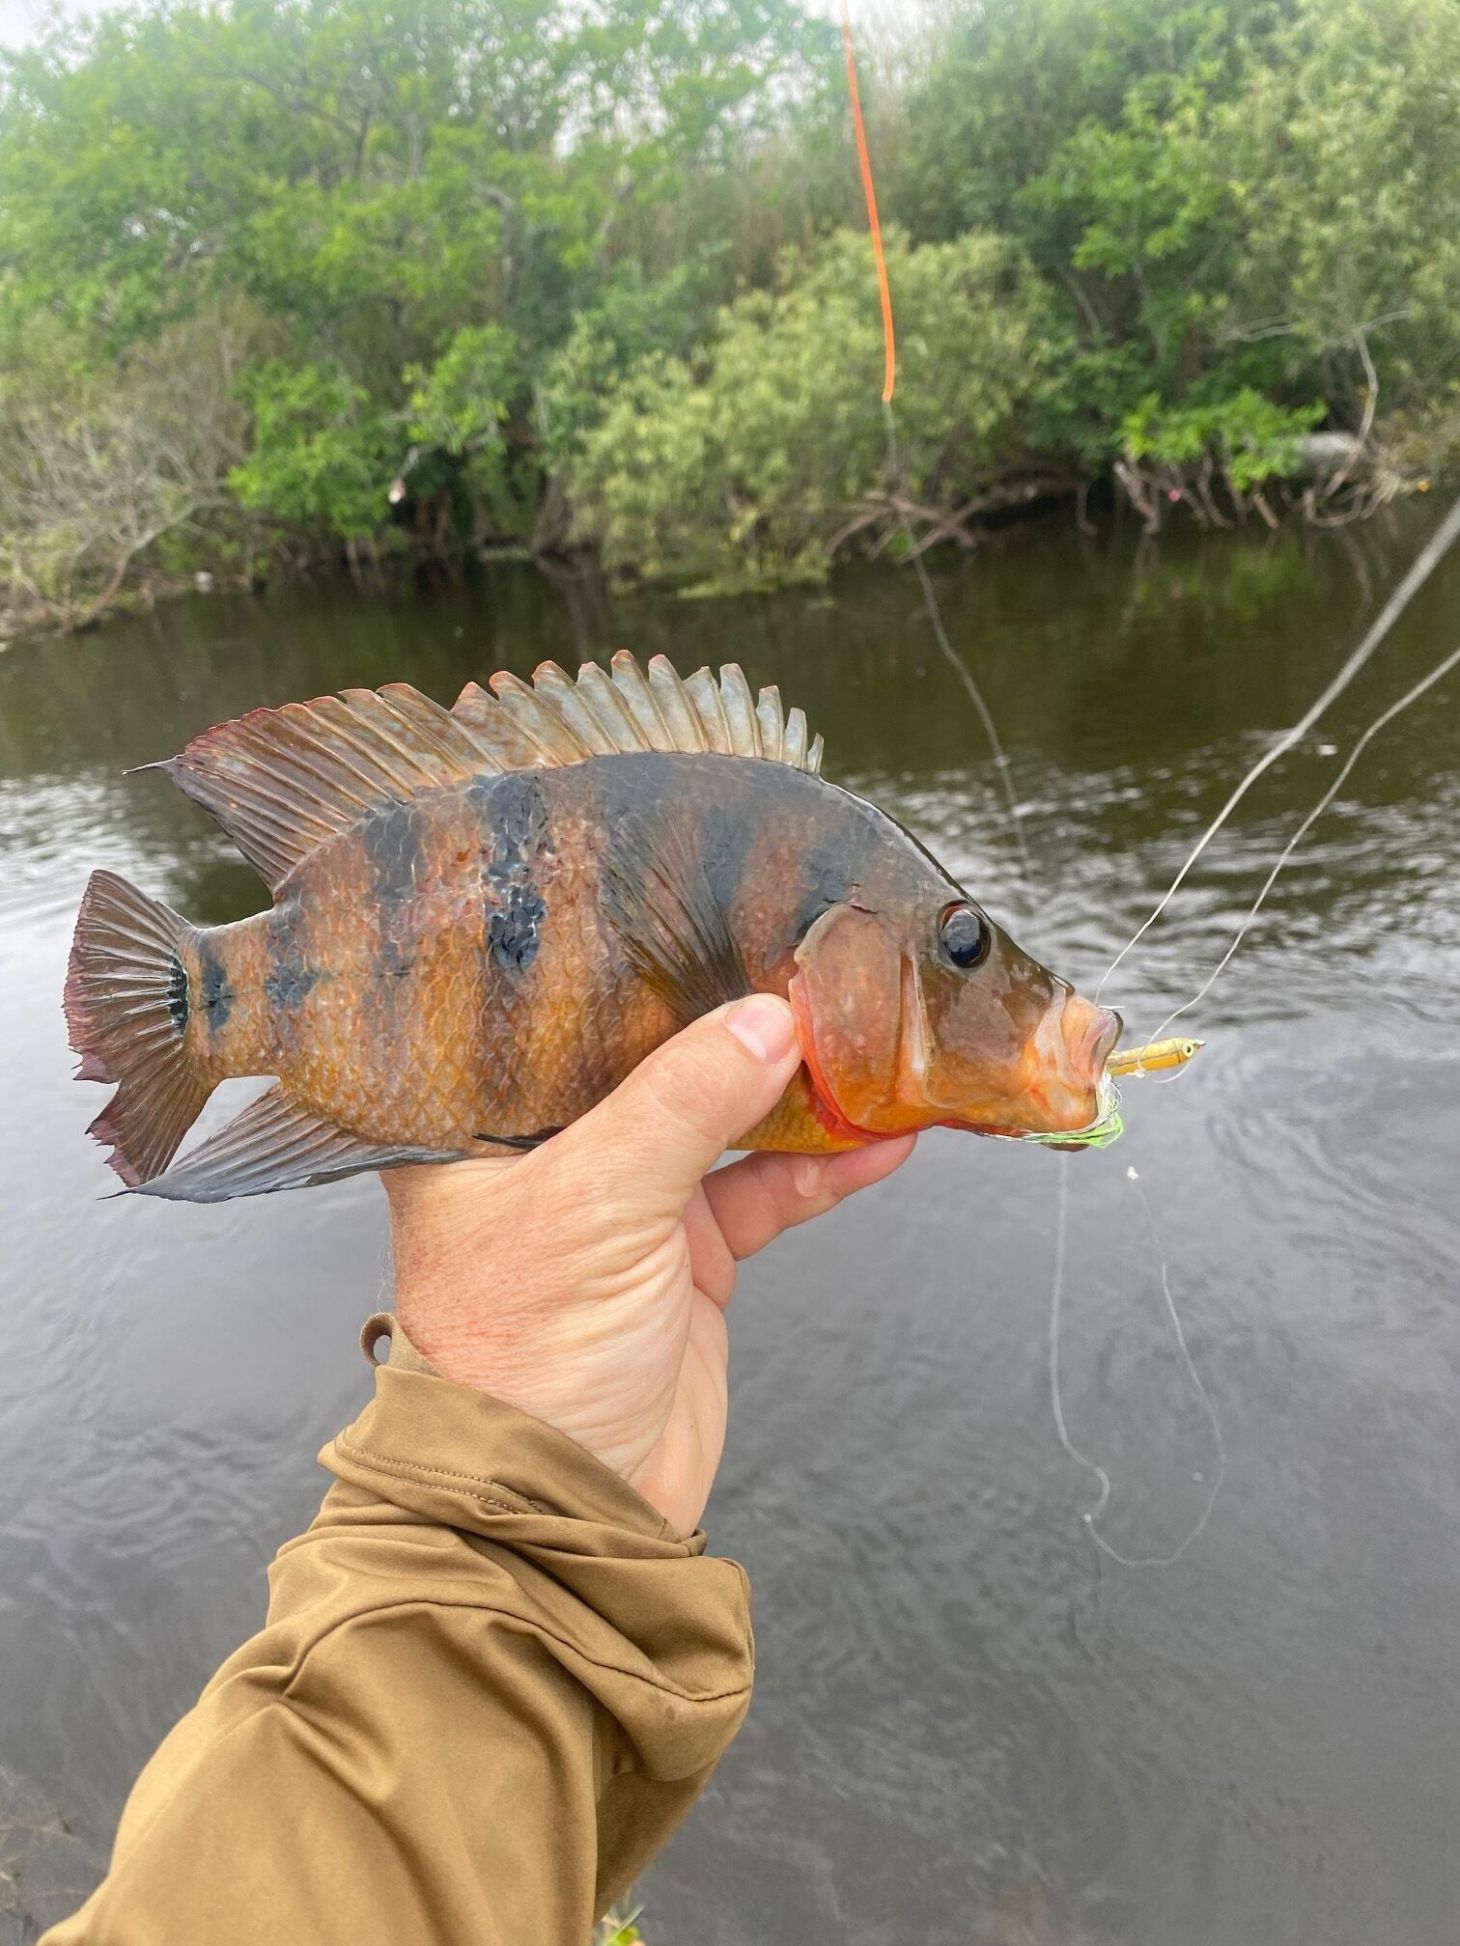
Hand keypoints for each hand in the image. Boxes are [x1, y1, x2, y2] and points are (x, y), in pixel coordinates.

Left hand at [383, 995, 915, 1535]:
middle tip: (812, 960)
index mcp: (477, 1121)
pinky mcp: (686, 1255)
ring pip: (724, 1117)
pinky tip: (883, 1137)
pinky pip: (766, 1190)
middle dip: (732, 1017)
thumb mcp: (596, 1207)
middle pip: (651, 1056)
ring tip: (872, 1042)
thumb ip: (683, 1105)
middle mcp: (547, 1149)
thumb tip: (770, 1021)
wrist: (566, 1511)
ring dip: (800, 1090)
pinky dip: (826, 1166)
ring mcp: (622, 1201)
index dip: (627, 959)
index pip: (551, 1011)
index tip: (706, 905)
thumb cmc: (525, 1360)